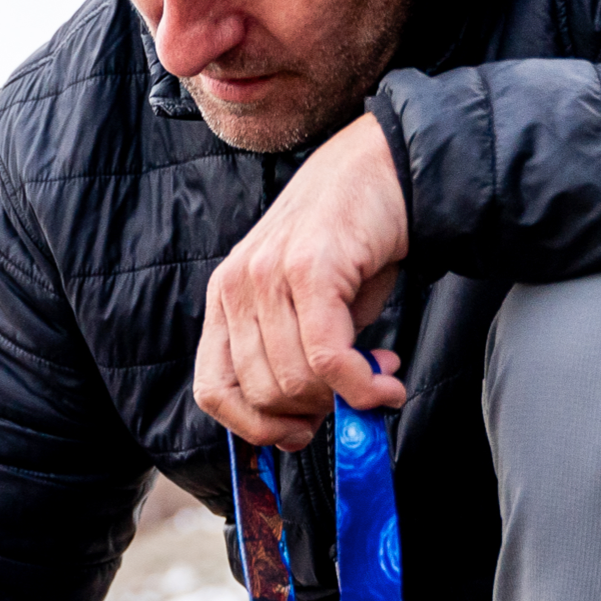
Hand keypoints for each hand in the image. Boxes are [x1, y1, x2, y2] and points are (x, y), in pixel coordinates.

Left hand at [195, 111, 409, 451]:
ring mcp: (268, 274)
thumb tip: (302, 429)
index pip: (213, 391)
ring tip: (378, 374)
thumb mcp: (307, 310)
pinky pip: (326, 358)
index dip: (255, 427)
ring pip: (294, 381)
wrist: (384, 168)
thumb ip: (294, 362)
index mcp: (225, 299)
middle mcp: (236, 285)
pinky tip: (388, 385)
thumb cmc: (350, 246)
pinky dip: (361, 387)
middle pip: (262, 394)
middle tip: (355, 394)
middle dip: (315, 411)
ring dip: (346, 396)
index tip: (300, 432)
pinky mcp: (310, 269)